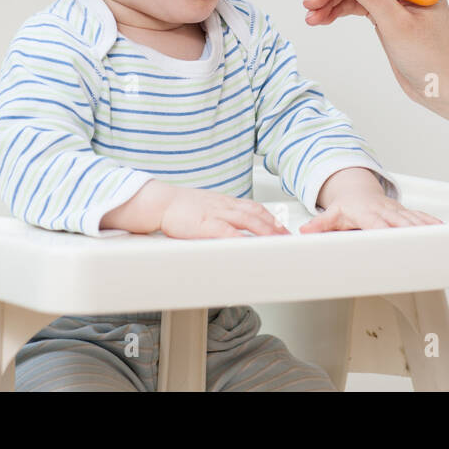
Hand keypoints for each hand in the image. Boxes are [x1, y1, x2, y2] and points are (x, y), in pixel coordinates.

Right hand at [158, 185, 290, 238]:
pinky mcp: (206, 225)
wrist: (160, 202)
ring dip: (266, 232)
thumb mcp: (204, 207)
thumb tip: (230, 229)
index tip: (281, 226)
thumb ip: (219, 215)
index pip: (254, 207)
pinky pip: (229, 232)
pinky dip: (243, 239)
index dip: (271, 217)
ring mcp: (216, 214)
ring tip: (278, 242)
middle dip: (275, 226)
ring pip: (248, 221)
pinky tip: (252, 246)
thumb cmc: (179, 207)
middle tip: (288, 237)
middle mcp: (224, 205)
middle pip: (257, 213)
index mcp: (224, 202)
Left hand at [300, 195, 443, 231]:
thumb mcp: (332, 215)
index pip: (376, 224)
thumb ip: (320, 224)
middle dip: (411, 233)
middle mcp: (384, 211)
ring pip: (413, 219)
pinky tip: (443, 231)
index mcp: (366, 213)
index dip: (384, 231)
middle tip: (423, 244)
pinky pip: (420, 217)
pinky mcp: (404, 212)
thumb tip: (305, 231)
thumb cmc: (346, 206)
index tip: (391, 240)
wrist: (356, 189)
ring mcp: (395, 211)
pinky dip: (432, 223)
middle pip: (399, 222)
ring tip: (439, 239)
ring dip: (425, 229)